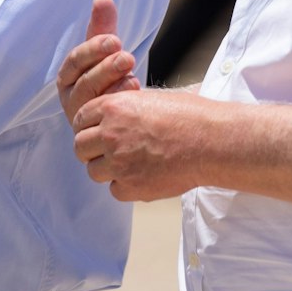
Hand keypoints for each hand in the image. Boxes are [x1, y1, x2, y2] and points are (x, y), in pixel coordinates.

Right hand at [54, 0, 139, 125]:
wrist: (113, 114)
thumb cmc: (106, 76)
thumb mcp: (104, 51)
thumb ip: (102, 27)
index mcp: (68, 76)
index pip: (76, 61)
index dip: (94, 50)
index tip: (115, 40)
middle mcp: (70, 98)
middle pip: (84, 83)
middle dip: (106, 68)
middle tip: (127, 56)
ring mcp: (81, 119)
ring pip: (92, 103)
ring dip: (112, 86)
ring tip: (132, 74)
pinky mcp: (93, 136)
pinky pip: (102, 121)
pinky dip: (118, 105)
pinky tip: (135, 93)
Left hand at [72, 90, 213, 201]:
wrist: (211, 142)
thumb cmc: (189, 116)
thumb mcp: (151, 100)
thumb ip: (125, 109)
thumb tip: (112, 117)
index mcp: (113, 108)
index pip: (81, 119)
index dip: (89, 127)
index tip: (98, 133)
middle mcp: (110, 134)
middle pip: (80, 146)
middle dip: (92, 149)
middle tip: (109, 152)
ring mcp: (118, 163)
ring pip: (94, 171)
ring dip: (107, 169)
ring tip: (129, 165)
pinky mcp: (130, 187)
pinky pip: (115, 190)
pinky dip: (125, 187)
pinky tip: (144, 177)